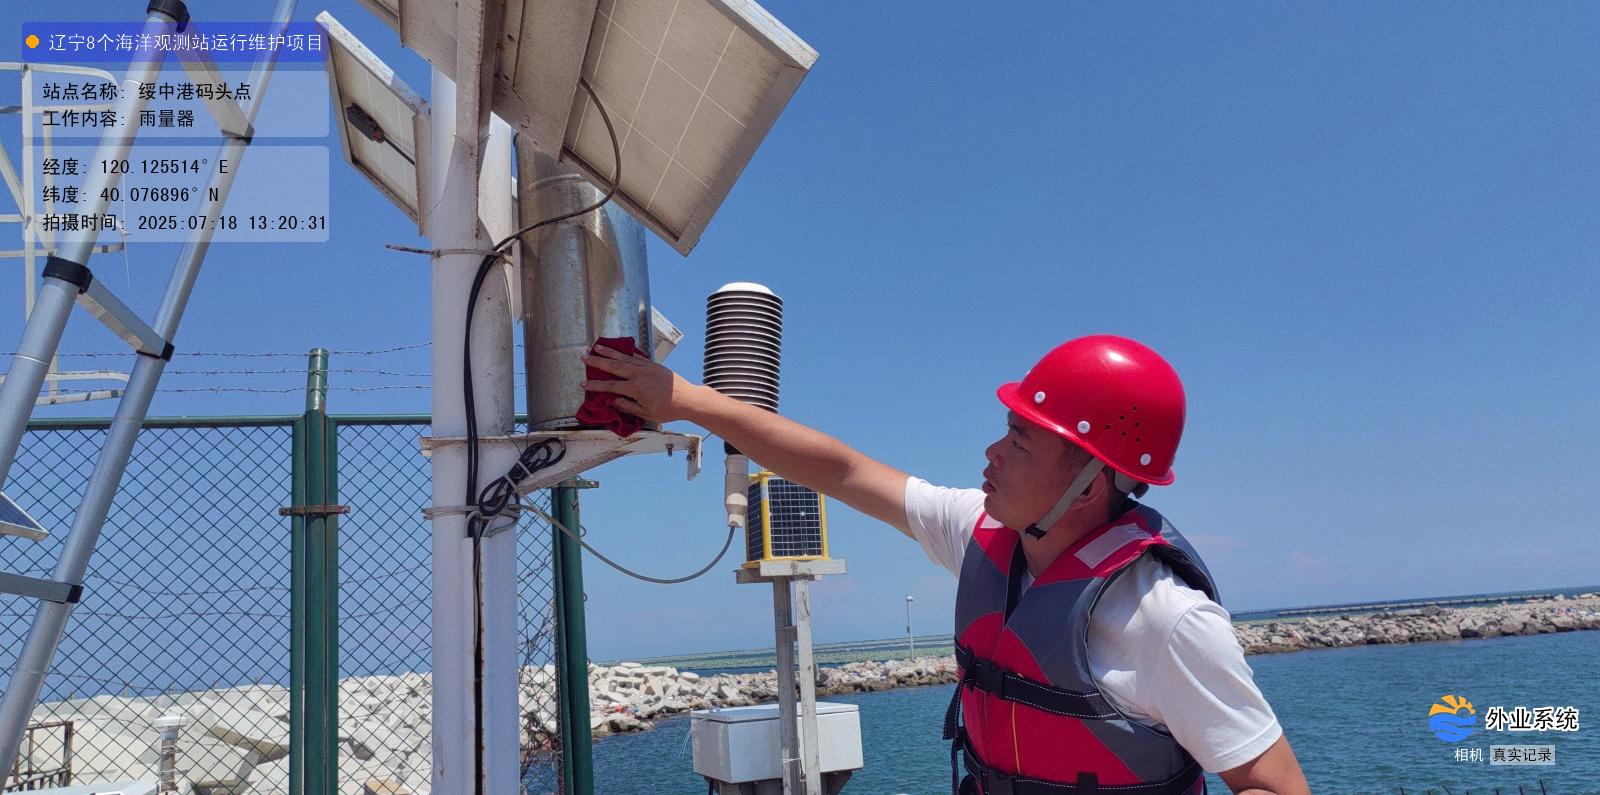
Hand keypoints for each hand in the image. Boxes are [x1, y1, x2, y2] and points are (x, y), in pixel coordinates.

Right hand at [580, 345, 700, 422]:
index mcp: (636, 388)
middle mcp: (639, 374)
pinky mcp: (653, 364)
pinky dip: (625, 352)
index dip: (596, 385)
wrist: (688, 399)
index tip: (584, 383)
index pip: (610, 386)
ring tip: (597, 346)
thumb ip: (628, 407)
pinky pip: (636, 356)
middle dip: (597, 361)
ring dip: (609, 351)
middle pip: (613, 366)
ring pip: (623, 357)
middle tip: (584, 356)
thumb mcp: (646, 414)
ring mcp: (646, 367)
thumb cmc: (668, 409)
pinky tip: (619, 349)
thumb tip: (613, 401)